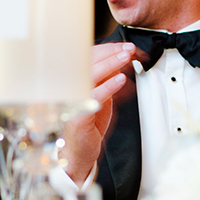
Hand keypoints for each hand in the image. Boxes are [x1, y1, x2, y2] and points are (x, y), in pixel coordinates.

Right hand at [62, 42, 141, 183]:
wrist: (80, 152)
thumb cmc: (90, 124)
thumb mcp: (104, 97)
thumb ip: (109, 80)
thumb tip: (123, 62)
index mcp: (75, 82)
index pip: (89, 58)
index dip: (109, 50)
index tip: (126, 46)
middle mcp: (70, 88)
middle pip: (88, 62)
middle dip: (112, 52)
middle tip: (130, 48)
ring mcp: (72, 100)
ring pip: (90, 75)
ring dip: (110, 63)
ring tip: (127, 57)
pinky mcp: (77, 115)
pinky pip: (93, 96)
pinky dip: (108, 86)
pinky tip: (121, 79)